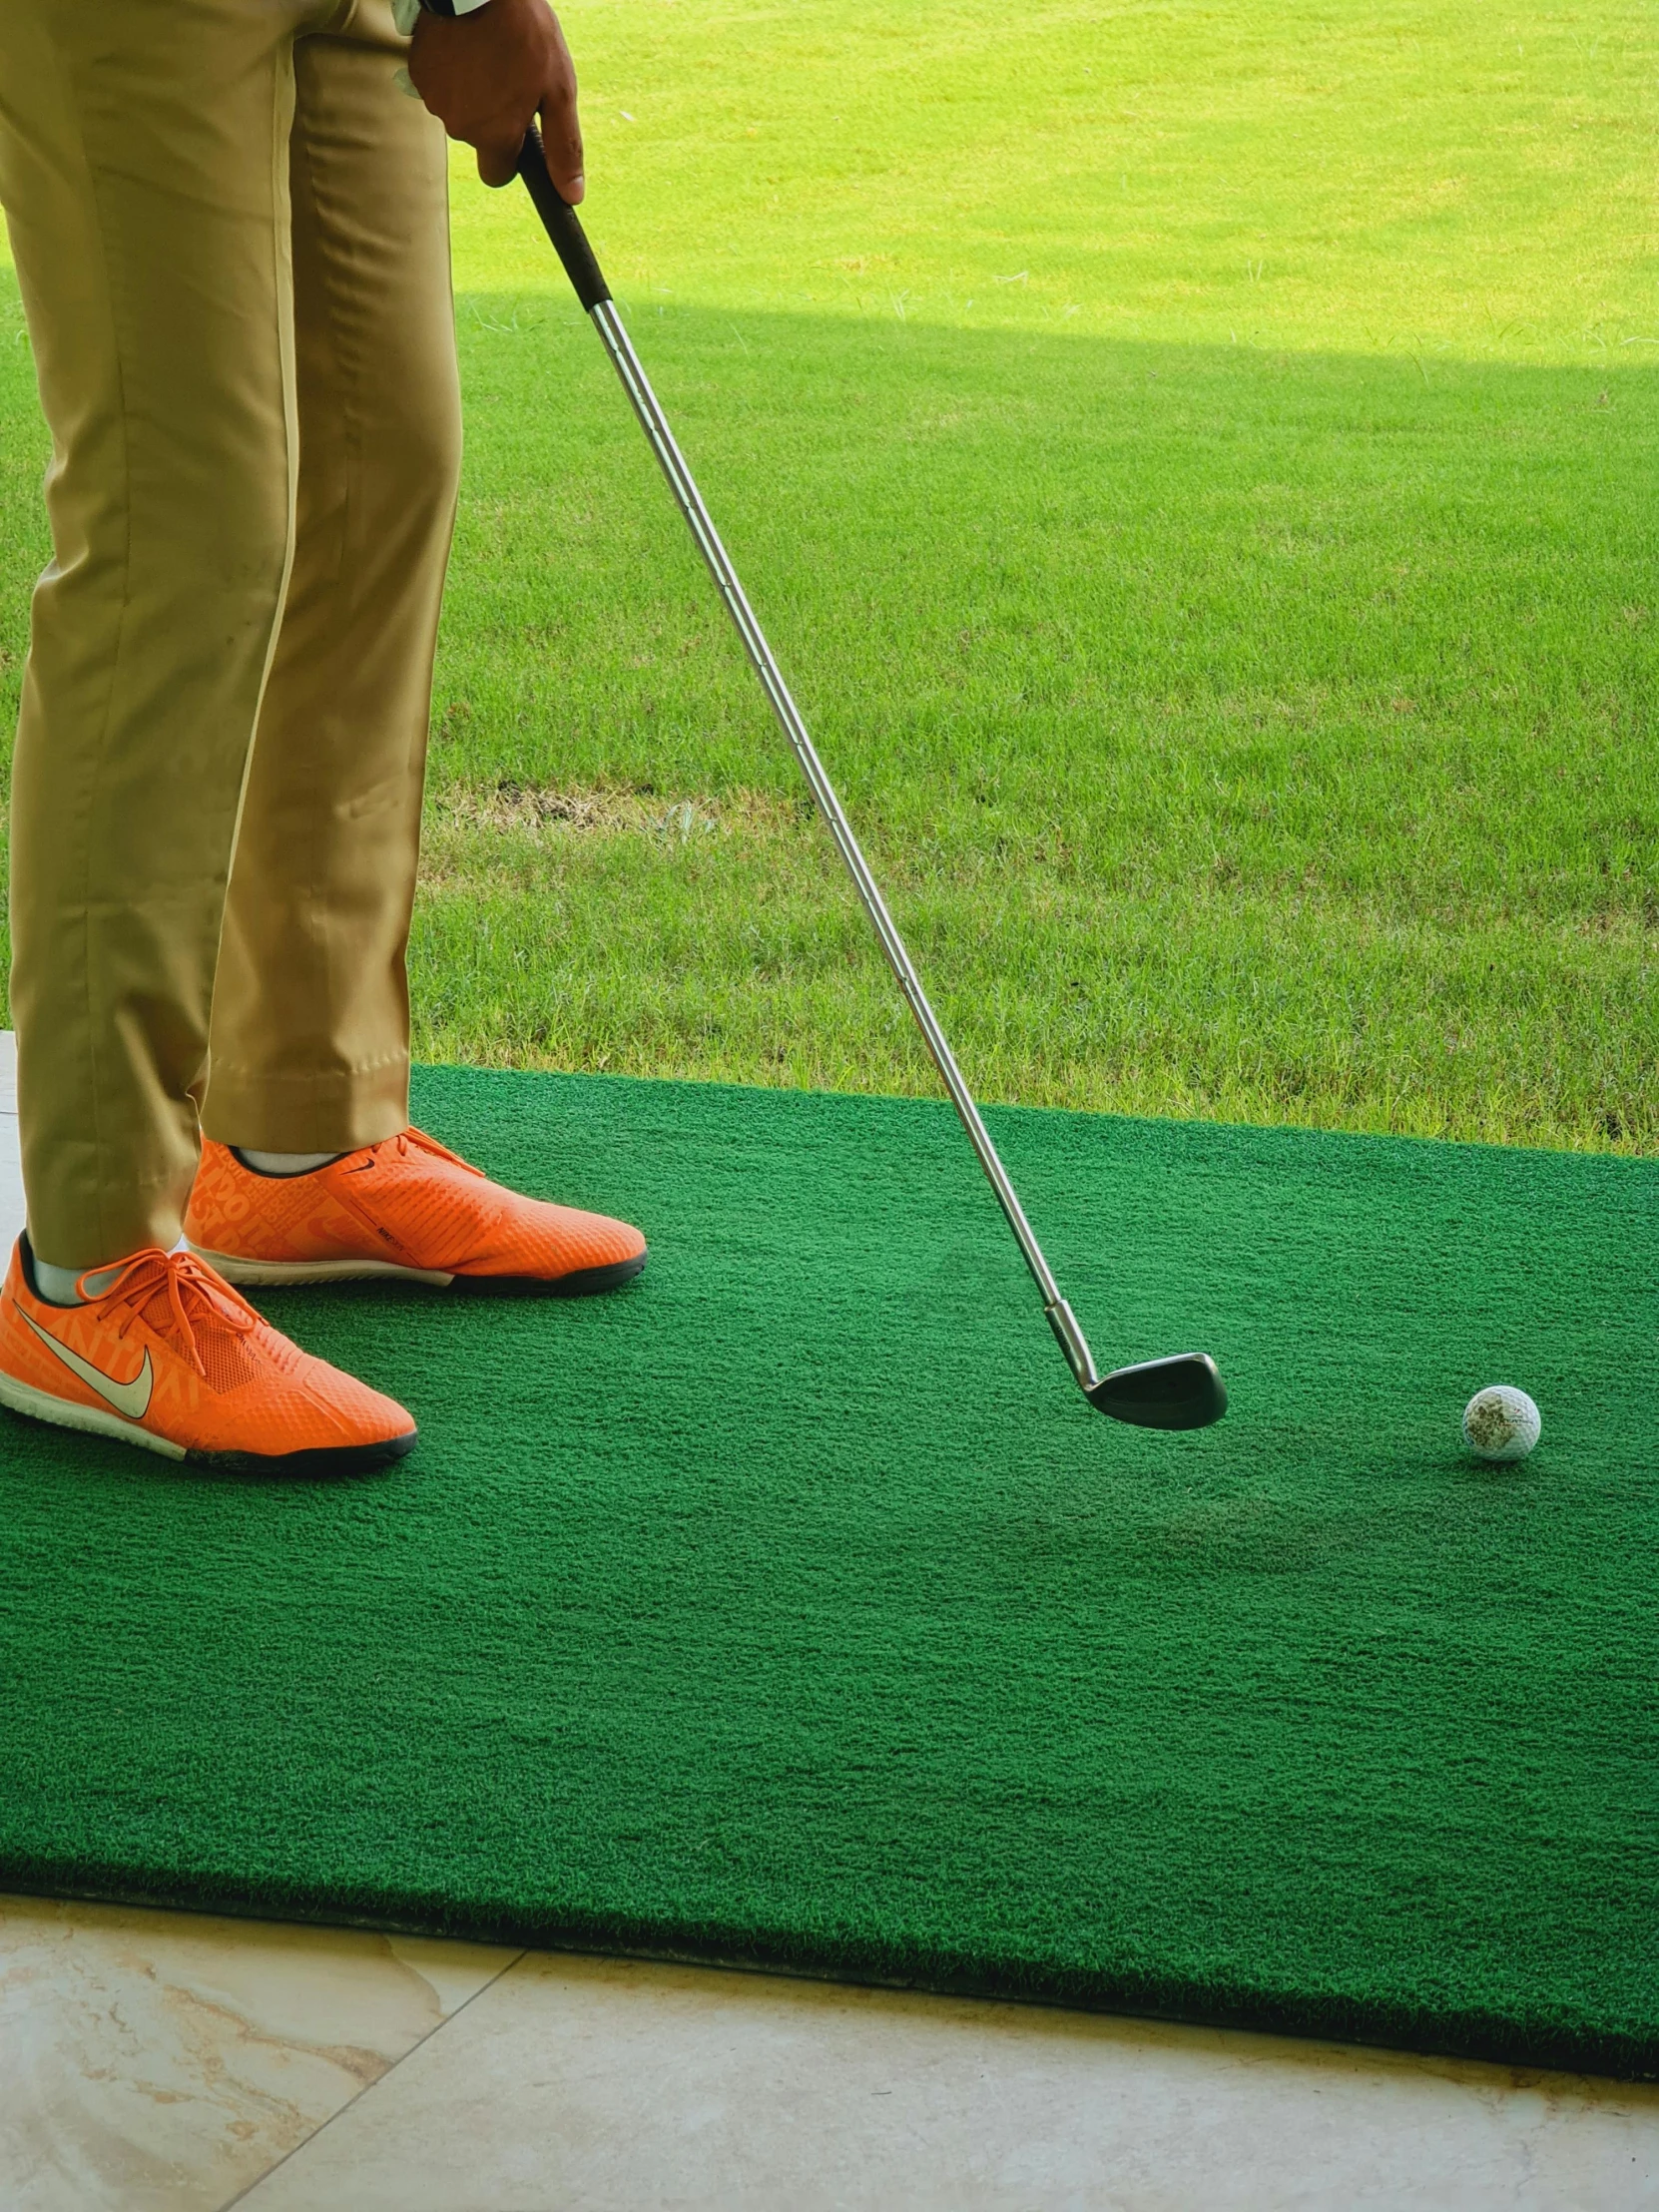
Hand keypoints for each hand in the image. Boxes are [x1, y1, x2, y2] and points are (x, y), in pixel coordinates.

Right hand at [408, 0, 583, 199]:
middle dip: (493, 116)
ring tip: (489, 53)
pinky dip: (452, 70)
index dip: (510, 155)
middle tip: (510, 74)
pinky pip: (438, 84)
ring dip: (473, 91)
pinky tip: (466, 44)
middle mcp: (460, 127)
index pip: (498, 175)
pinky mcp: (418, 73)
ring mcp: (434, 100)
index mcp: (495, 137)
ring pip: (458, 110)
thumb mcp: (558, 90)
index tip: (519, 129)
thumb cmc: (524, 33)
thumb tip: (571, 196)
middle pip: (478, 138)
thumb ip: (563, 146)